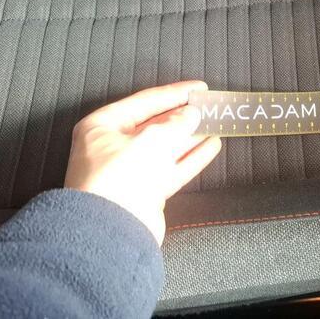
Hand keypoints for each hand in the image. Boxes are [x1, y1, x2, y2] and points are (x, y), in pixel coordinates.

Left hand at [64, 81, 221, 244]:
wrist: (111, 231)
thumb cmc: (121, 177)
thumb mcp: (152, 139)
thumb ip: (176, 123)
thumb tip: (191, 114)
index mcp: (102, 126)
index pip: (145, 101)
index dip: (175, 93)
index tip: (199, 88)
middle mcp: (113, 146)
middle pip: (156, 124)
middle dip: (184, 116)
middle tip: (210, 106)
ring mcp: (130, 171)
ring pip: (166, 147)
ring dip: (192, 135)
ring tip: (216, 123)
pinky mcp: (145, 192)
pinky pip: (172, 168)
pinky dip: (192, 157)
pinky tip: (212, 146)